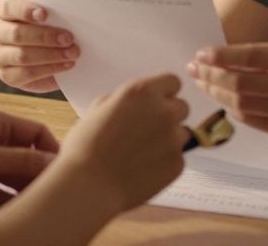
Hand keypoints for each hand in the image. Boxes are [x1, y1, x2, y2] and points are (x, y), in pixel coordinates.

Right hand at [0, 0, 79, 92]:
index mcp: (3, 11)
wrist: (47, 54)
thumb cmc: (48, 27)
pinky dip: (49, 69)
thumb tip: (70, 15)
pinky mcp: (6, 75)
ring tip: (71, 54)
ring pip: (22, 56)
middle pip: (16, 34)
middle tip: (68, 38)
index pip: (8, 7)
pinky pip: (26, 73)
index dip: (25, 10)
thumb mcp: (49, 17)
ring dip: (50, 55)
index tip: (45, 14)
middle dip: (45, 37)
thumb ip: (52, 14)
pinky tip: (65, 65)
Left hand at [0, 106, 58, 205]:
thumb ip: (21, 161)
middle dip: (39, 174)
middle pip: (27, 157)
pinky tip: (18, 212)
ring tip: (39, 204)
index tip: (65, 170)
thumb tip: (54, 163)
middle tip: (55, 192)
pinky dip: (8, 202)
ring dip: (24, 190)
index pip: (36, 132)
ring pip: (13, 178)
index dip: (52, 150)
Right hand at [51, 73, 190, 212]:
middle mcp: (163, 111)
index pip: (173, 82)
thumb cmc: (85, 146)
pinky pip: (177, 157)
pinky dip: (165, 161)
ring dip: (169, 138)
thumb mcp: (99, 108)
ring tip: (142, 152)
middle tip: (148, 129)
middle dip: (169, 115)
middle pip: (182, 107)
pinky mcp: (177, 163)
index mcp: (143, 91)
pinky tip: (143, 168)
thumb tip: (137, 103)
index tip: (156, 103)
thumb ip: (126, 99)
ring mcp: (173, 138)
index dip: (164, 93)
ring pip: (182, 132)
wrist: (88, 185)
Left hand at [187, 43, 267, 133]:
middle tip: (194, 69)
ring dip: (217, 94)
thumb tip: (215, 59)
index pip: (252, 58)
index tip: (201, 54)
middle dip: (212, 77)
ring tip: (204, 83)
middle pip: (243, 85)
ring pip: (242, 106)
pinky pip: (250, 121)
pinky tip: (223, 99)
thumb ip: (257, 56)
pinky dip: (233, 109)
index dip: (222, 56)